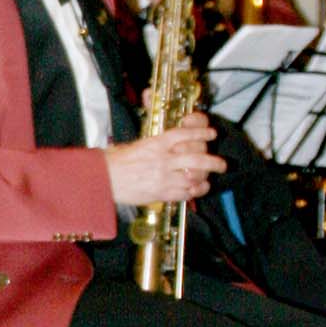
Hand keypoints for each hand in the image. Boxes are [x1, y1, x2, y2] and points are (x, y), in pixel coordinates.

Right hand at [103, 115, 225, 208]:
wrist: (103, 179)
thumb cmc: (116, 161)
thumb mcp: (138, 146)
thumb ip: (157, 145)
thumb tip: (172, 144)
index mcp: (156, 144)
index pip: (184, 135)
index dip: (201, 133)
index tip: (212, 134)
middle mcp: (162, 159)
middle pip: (196, 157)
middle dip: (213, 161)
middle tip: (222, 164)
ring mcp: (163, 177)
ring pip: (193, 177)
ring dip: (205, 178)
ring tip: (209, 179)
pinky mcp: (160, 192)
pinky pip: (184, 193)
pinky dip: (194, 191)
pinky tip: (197, 189)